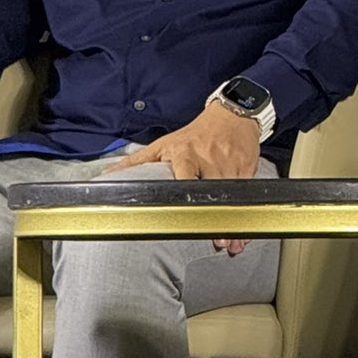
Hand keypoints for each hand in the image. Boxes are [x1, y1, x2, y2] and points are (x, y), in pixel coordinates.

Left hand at [110, 104, 262, 251]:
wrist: (231, 115)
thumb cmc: (196, 133)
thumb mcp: (164, 143)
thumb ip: (137, 161)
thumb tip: (109, 173)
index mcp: (185, 153)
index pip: (185, 178)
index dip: (187, 197)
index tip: (188, 214)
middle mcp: (209, 158)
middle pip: (213, 194)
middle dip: (216, 219)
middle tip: (216, 240)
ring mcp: (230, 163)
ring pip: (233, 198)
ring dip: (232, 223)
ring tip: (229, 242)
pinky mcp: (247, 167)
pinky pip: (247, 195)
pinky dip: (246, 214)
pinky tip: (242, 229)